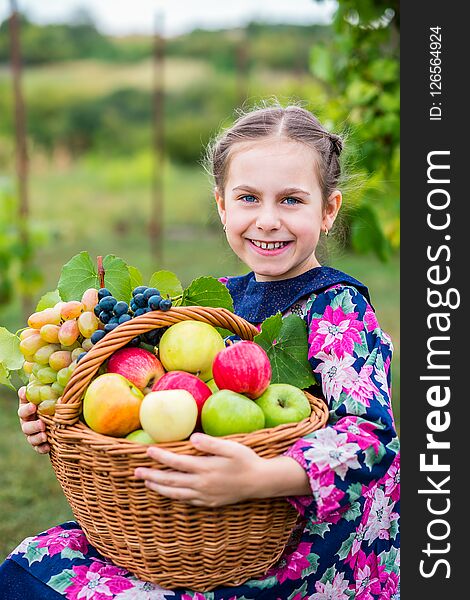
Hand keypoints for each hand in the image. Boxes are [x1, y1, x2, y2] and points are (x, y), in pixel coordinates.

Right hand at [17, 386, 49, 453]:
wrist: (61, 414)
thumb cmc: (51, 402)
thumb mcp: (46, 395)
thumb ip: (36, 391)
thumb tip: (24, 389)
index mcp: (28, 412)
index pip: (23, 411)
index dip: (26, 409)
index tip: (33, 406)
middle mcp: (28, 423)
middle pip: (26, 427)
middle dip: (33, 426)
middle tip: (41, 424)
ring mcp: (33, 434)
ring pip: (31, 438)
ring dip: (37, 438)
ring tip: (45, 436)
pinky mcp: (40, 444)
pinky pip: (39, 448)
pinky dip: (42, 448)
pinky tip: (48, 447)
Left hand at [134, 433, 265, 506]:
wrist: (259, 482)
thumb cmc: (246, 460)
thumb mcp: (231, 447)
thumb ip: (211, 443)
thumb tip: (191, 438)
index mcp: (205, 468)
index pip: (177, 462)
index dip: (161, 457)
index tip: (147, 451)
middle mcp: (202, 484)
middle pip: (171, 480)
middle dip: (152, 476)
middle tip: (136, 472)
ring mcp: (204, 495)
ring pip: (176, 493)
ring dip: (159, 488)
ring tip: (146, 483)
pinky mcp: (209, 502)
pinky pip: (186, 500)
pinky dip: (173, 496)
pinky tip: (168, 492)